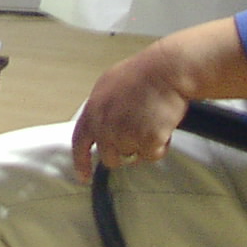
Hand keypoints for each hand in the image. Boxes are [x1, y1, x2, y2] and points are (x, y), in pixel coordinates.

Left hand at [71, 50, 186, 181]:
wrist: (167, 70)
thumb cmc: (143, 73)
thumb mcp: (109, 85)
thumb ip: (101, 109)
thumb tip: (100, 127)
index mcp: (93, 109)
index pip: (80, 142)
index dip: (81, 162)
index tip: (83, 177)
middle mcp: (105, 124)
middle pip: (110, 157)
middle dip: (124, 152)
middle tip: (139, 132)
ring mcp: (125, 134)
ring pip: (133, 156)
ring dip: (144, 146)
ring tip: (153, 121)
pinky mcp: (146, 140)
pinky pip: (153, 155)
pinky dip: (161, 145)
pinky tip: (164, 124)